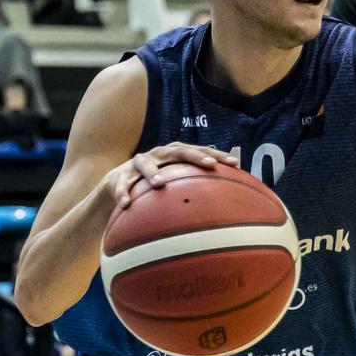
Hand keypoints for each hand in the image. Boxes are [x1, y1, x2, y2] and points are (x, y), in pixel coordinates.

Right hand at [100, 142, 238, 208]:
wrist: (120, 182)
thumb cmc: (156, 184)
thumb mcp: (175, 183)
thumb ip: (196, 188)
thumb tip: (227, 204)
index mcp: (174, 154)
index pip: (198, 151)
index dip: (216, 155)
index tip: (235, 163)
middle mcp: (158, 154)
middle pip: (178, 151)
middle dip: (194, 156)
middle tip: (209, 165)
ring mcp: (138, 163)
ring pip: (144, 164)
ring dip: (152, 172)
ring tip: (159, 184)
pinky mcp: (120, 175)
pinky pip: (121, 185)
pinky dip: (122, 193)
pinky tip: (125, 204)